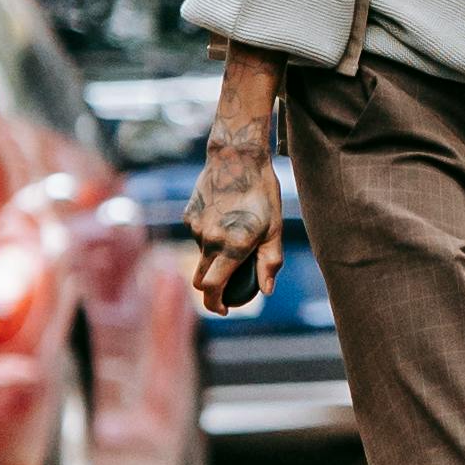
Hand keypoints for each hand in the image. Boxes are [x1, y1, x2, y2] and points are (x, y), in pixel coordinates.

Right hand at [185, 125, 284, 316]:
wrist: (237, 156)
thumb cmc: (262, 192)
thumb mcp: (275, 227)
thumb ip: (270, 262)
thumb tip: (265, 290)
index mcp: (231, 246)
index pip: (212, 288)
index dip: (215, 303)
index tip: (224, 308)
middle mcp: (209, 240)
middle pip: (200, 279)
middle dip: (211, 289)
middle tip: (226, 289)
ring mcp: (196, 228)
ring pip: (201, 255)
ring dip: (214, 257)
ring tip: (235, 234)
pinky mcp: (188, 215)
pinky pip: (197, 236)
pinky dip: (208, 237)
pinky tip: (224, 218)